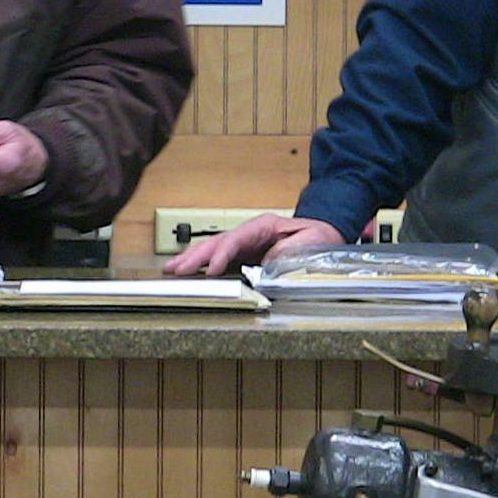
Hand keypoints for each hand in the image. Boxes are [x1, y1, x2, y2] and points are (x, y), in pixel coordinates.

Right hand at [163, 213, 343, 276]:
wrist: (325, 234)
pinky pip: (219, 259)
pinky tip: (187, 271)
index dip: (221, 254)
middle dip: (195, 256)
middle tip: (176, 270)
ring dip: (192, 259)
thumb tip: (264, 263)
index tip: (210, 269)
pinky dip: (201, 265)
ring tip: (172, 269)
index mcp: (264, 226)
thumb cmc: (318, 238)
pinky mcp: (244, 255)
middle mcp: (250, 233)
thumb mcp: (309, 241)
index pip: (236, 239)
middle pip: (217, 242)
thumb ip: (287, 251)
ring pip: (213, 248)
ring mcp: (245, 243)